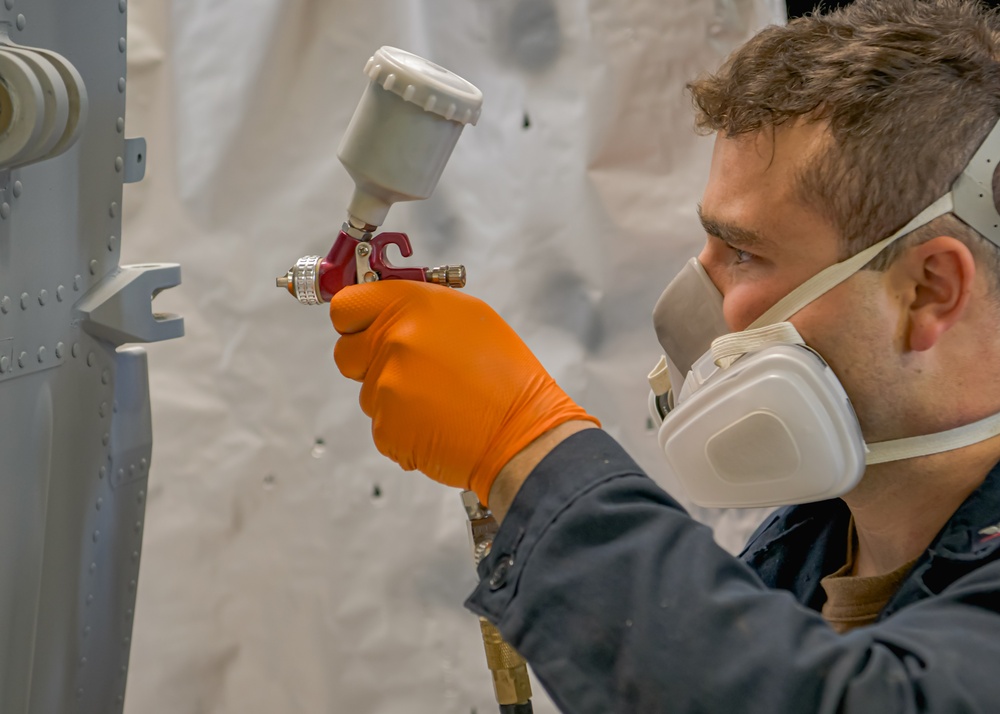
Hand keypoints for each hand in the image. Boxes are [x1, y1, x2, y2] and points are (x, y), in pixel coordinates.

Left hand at [329, 280, 598, 503]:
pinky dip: (404, 426)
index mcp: (412, 305)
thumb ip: (417, 307)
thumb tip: (383, 308)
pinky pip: (383, 424)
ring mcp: (386, 387)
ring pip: (368, 391)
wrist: (522, 432)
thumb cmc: (504, 374)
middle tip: (408, 368)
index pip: (345, 305)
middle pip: (346, 353)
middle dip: (367, 361)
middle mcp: (393, 341)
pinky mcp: (387, 428)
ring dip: (394, 396)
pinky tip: (438, 422)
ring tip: (439, 398)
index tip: (362, 326)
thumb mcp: (469, 317)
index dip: (353, 319)